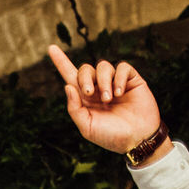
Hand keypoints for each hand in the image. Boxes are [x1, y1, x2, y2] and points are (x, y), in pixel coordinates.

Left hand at [45, 47, 166, 158]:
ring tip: (109, 99)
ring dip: (103, 81)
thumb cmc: (112, 137)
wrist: (138, 140)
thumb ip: (75, 108)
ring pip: (103, 66)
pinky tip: (120, 93)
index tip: (51, 48)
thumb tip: (68, 86)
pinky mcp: (131, 80)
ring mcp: (115, 83)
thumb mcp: (87, 127)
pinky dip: (119, 77)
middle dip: (84, 78)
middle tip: (90, 93)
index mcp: (85, 99)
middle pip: (85, 69)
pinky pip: (122, 67)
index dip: (61, 62)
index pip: (71, 76)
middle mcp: (99, 88)